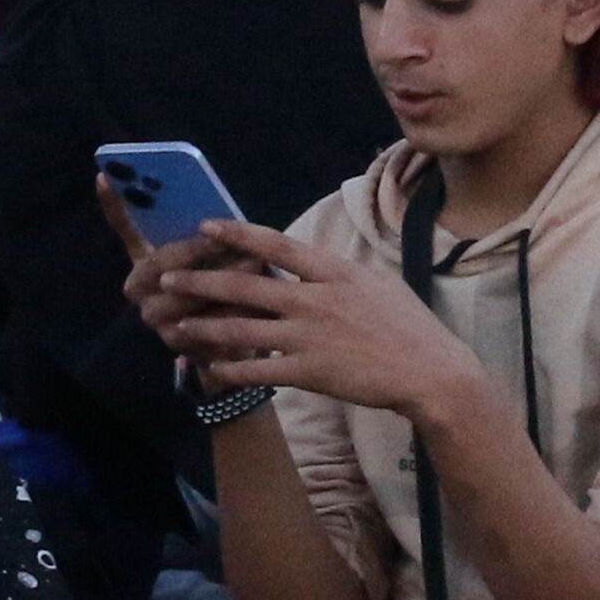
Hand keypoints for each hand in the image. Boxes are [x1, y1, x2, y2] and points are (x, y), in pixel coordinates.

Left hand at [139, 218, 486, 421]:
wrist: (432, 373)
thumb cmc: (411, 328)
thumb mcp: (380, 285)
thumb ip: (340, 275)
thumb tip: (311, 264)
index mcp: (336, 273)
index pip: (277, 245)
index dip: (237, 234)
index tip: (206, 227)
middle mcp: (316, 300)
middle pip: (245, 285)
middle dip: (200, 282)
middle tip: (167, 279)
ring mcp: (310, 337)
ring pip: (240, 329)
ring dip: (202, 327)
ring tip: (176, 325)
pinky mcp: (308, 372)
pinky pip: (257, 370)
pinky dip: (228, 369)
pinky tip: (208, 368)